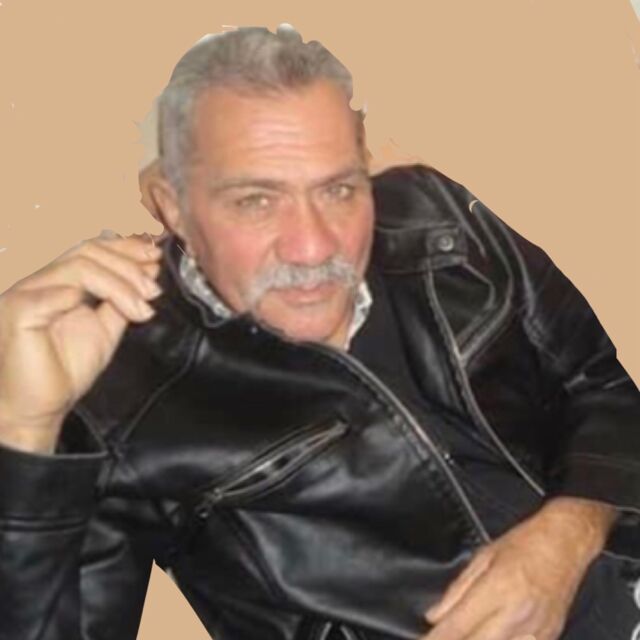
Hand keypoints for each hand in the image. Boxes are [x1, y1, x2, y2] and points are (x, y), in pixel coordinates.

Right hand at [0, 232, 162, 452]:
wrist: (40, 407)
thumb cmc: (65, 369)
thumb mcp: (107, 327)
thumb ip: (123, 298)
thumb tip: (149, 270)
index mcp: (57, 280)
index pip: (91, 247)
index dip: (126, 247)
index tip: (156, 255)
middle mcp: (38, 279)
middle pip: (87, 250)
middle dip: (129, 266)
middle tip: (154, 290)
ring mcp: (24, 291)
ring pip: (79, 266)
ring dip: (121, 285)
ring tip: (143, 308)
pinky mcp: (17, 311)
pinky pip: (56, 293)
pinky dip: (92, 296)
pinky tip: (120, 312)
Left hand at [420, 497, 616, 639]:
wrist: (566, 542)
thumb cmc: (524, 543)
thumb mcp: (483, 557)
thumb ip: (458, 590)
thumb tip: (434, 616)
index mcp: (497, 589)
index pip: (458, 625)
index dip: (436, 639)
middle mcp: (516, 614)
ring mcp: (535, 631)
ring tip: (464, 639)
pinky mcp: (549, 638)